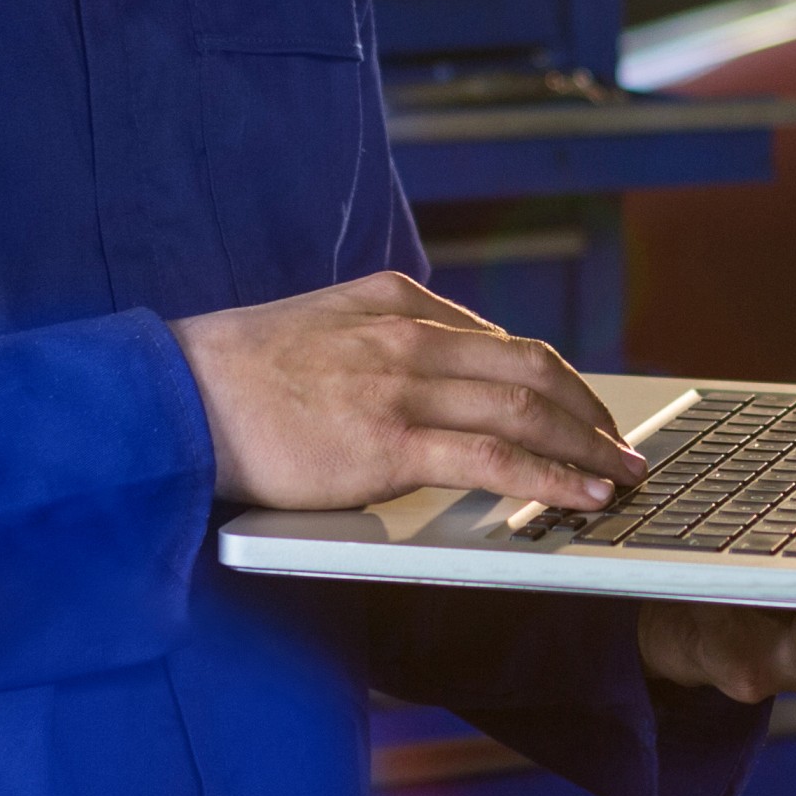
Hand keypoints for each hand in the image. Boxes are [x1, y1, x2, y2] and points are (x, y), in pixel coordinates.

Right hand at [172, 271, 648, 512]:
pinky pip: (494, 459)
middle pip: (531, 369)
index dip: (553, 380)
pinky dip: (550, 477)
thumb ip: (380, 340)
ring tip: (621, 475)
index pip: (498, 341)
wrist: (174, 398)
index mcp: (393, 302)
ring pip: (525, 410)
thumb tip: (436, 375)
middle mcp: (408, 334)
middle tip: (622, 445)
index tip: (581, 410)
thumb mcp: (320, 327)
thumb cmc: (233, 377)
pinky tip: (580, 494)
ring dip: (586, 446)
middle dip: (588, 411)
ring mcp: (401, 385)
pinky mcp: (388, 441)